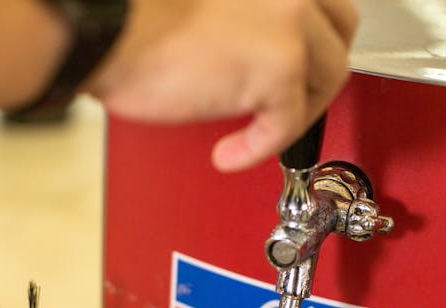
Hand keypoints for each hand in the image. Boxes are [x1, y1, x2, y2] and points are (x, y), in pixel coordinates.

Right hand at [87, 0, 357, 170]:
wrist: (107, 29)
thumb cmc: (130, 17)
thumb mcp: (206, 3)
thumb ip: (243, 18)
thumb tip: (252, 57)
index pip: (320, 4)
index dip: (310, 41)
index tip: (295, 69)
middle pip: (339, 34)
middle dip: (317, 76)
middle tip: (289, 103)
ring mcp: (290, 20)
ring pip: (329, 78)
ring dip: (297, 115)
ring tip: (260, 133)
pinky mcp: (280, 66)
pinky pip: (289, 124)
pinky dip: (259, 148)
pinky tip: (230, 154)